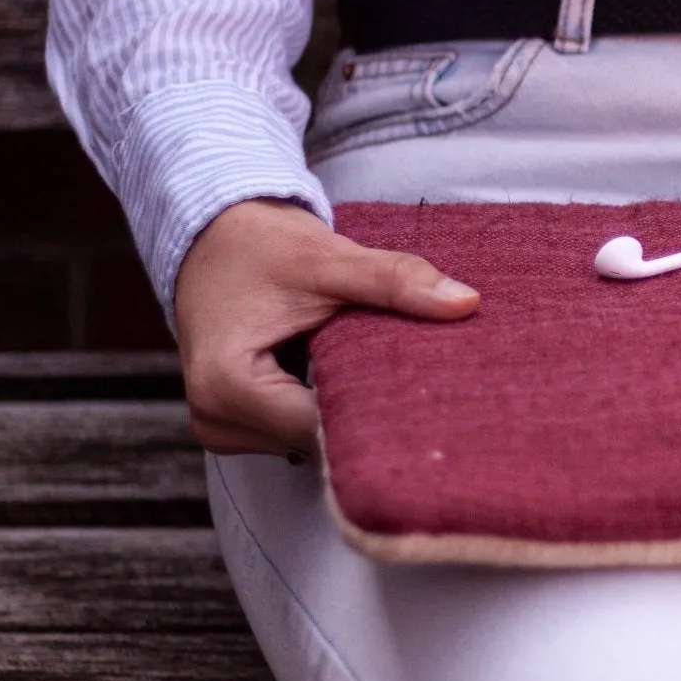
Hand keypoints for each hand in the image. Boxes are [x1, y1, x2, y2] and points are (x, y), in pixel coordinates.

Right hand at [173, 198, 480, 455]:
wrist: (213, 239)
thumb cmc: (263, 246)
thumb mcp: (329, 259)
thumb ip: (394, 281)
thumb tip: (468, 302)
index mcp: (227, 385)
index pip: (323, 427)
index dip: (381, 411)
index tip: (433, 397)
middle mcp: (215, 418)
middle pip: (318, 440)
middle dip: (368, 412)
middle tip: (421, 382)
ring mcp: (221, 428)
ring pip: (311, 441)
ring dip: (347, 410)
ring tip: (378, 372)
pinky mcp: (235, 426)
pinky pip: (297, 432)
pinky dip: (327, 407)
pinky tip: (351, 380)